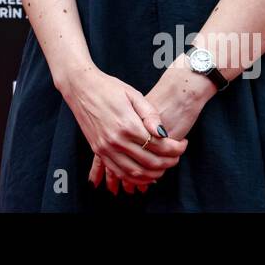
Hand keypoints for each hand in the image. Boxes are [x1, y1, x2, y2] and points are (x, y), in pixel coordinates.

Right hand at [59, 66, 187, 194]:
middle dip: (169, 162)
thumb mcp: (133, 94)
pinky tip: (145, 174)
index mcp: (127, 124)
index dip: (176, 148)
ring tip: (164, 166)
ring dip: (154, 174)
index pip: (159, 146)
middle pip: (150, 162)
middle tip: (177, 156)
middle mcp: (116, 140)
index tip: (183, 144)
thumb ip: (150, 115)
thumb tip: (164, 133)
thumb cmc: (108, 87)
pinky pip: (119, 172)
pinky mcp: (98, 151)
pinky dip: (135, 178)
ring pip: (136, 172)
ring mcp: (105, 148)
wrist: (80, 86)